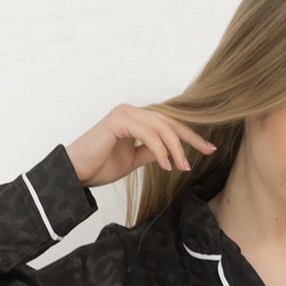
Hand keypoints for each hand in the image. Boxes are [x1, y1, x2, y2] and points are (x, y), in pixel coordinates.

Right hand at [68, 105, 216, 187]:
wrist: (76, 172)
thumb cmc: (100, 166)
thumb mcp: (133, 160)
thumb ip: (151, 153)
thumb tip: (170, 154)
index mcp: (136, 120)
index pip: (169, 124)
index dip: (190, 136)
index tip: (209, 148)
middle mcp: (132, 112)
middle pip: (170, 121)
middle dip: (191, 137)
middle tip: (208, 151)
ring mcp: (125, 113)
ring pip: (161, 126)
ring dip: (176, 147)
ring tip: (183, 166)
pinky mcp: (118, 120)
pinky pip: (147, 133)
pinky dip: (159, 149)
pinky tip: (166, 164)